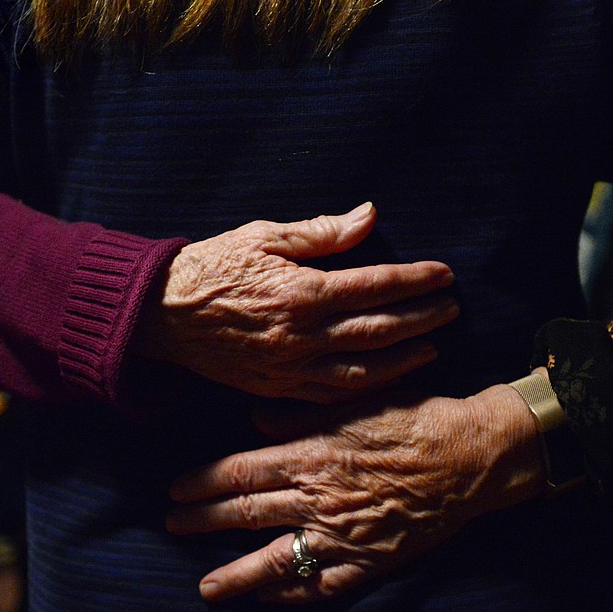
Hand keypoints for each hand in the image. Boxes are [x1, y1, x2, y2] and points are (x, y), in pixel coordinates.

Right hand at [137, 203, 458, 402]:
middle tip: (451, 309)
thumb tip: (369, 215)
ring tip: (431, 348)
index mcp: (301, 291)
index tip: (443, 274)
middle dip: (421, 319)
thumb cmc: (214, 266)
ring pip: (361, 372)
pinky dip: (363, 390)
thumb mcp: (266, 235)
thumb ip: (322, 232)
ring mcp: (289, 367)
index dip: (414, 280)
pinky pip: (329, 396)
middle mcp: (301, 335)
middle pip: (378, 330)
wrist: (162, 312)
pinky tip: (385, 380)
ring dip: (402, 361)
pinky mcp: (275, 389)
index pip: (374, 285)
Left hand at [166, 384, 546, 602]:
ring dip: (236, 574)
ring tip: (206, 587)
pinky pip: (322, 586)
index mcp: (309, 454)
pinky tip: (267, 599)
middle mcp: (317, 498)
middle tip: (172, 527)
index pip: (239, 473)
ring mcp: (342, 534)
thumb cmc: (411, 419)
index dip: (202, 483)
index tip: (176, 489)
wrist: (469, 455)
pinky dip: (292, 595)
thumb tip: (253, 422)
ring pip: (276, 560)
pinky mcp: (369, 561)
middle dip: (202, 522)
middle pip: (246, 514)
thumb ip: (297, 416)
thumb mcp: (352, 403)